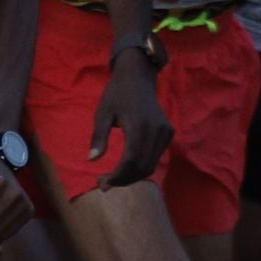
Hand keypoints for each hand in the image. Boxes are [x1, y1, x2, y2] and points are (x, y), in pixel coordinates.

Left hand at [90, 53, 171, 188]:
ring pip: (151, 165)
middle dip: (123, 180)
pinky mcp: (168, 132)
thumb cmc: (116, 94)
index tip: (101, 182)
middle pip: (143, 167)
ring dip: (132, 176)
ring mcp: (165, 132)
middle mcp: (156, 130)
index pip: (131, 161)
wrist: (138, 77)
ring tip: (113, 178)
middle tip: (104, 184)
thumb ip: (99, 137)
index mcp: (138, 124)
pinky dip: (141, 167)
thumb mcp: (102, 113)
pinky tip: (126, 167)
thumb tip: (92, 160)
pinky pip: (156, 157)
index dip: (117, 176)